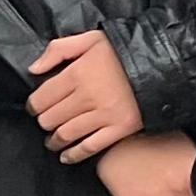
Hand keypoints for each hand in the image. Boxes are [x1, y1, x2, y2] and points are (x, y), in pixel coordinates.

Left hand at [27, 30, 144, 164]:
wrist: (161, 65)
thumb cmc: (123, 52)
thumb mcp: (90, 39)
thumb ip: (58, 50)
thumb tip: (33, 69)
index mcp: (77, 73)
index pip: (41, 98)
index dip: (34, 105)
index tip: (35, 108)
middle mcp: (87, 96)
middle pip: (50, 118)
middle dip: (44, 122)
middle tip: (45, 122)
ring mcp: (103, 115)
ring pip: (66, 134)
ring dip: (54, 140)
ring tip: (52, 141)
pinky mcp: (119, 129)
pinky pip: (89, 147)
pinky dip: (74, 155)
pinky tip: (65, 156)